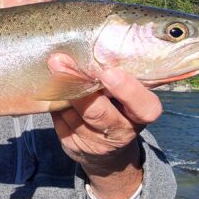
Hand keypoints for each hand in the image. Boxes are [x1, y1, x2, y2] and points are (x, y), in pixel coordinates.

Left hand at [48, 53, 162, 198]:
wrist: (106, 150)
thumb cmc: (118, 108)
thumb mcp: (125, 94)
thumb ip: (116, 77)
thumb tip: (91, 48)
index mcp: (141, 115)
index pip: (145, 107)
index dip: (128, 91)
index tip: (109, 73)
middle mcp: (120, 133)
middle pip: (97, 112)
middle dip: (76, 85)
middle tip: (58, 61)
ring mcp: (95, 144)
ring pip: (72, 113)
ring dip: (61, 89)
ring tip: (54, 66)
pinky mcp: (73, 146)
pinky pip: (59, 119)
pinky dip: (55, 101)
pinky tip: (54, 88)